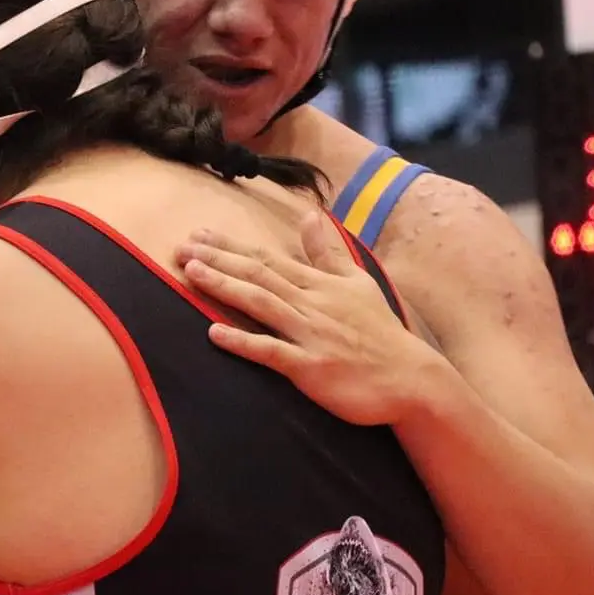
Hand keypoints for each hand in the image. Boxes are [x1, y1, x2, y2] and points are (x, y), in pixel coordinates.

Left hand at [175, 213, 441, 427]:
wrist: (411, 378)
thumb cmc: (380, 332)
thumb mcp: (357, 283)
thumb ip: (328, 252)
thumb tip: (311, 215)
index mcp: (319, 284)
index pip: (268, 258)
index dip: (231, 246)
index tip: (200, 234)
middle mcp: (311, 303)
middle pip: (258, 274)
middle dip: (218, 259)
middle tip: (182, 247)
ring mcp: (311, 335)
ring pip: (261, 303)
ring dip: (224, 287)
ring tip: (191, 273)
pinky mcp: (311, 367)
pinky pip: (272, 352)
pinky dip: (243, 342)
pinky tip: (214, 333)